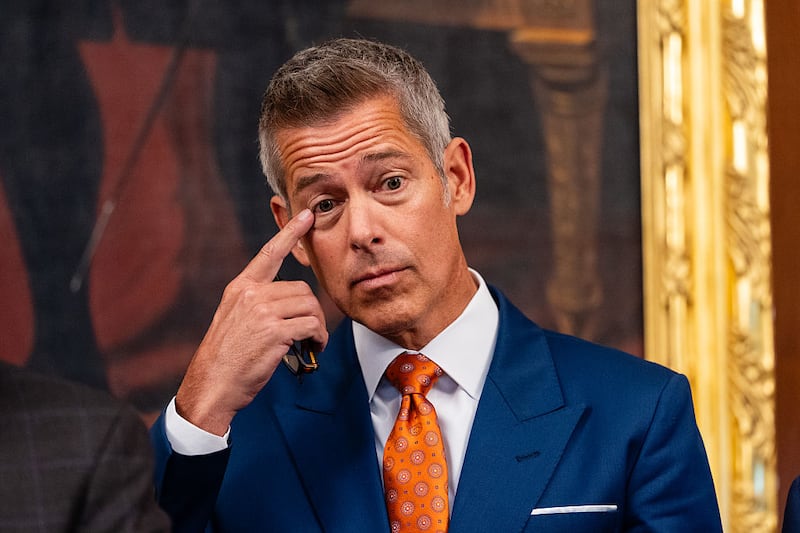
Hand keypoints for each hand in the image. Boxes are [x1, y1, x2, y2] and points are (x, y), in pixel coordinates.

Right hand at [175, 209, 326, 435]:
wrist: (212, 384)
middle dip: (312, 311)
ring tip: (311, 342)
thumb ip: (257, 303)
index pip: (269, 253)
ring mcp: (261, 312)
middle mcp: (250, 295)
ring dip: (318, 326)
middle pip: (302, 289)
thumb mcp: (235, 319)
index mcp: (240, 288)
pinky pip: (311, 326)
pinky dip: (319, 338)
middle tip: (311, 332)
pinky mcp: (274, 332)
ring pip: (309, 306)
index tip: (306, 216)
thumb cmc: (227, 357)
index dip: (290, 232)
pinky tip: (312, 348)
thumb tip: (291, 300)